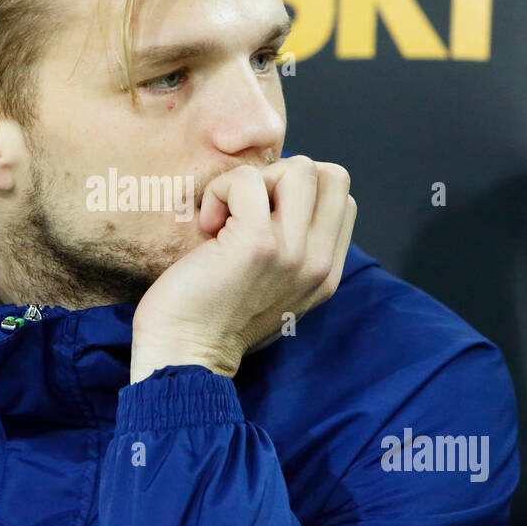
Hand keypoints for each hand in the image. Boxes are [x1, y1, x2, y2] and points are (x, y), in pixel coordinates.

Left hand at [130, 155, 356, 382]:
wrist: (185, 357)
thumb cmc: (213, 320)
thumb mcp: (275, 290)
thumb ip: (293, 251)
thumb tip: (281, 195)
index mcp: (326, 273)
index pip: (341, 197)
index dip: (298, 190)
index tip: (260, 216)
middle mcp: (318, 263)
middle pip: (330, 175)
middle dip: (283, 177)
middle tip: (246, 210)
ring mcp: (293, 253)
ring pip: (300, 168)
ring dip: (254, 181)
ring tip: (227, 217)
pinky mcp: (257, 243)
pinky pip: (249, 179)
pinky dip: (222, 190)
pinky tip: (208, 224)